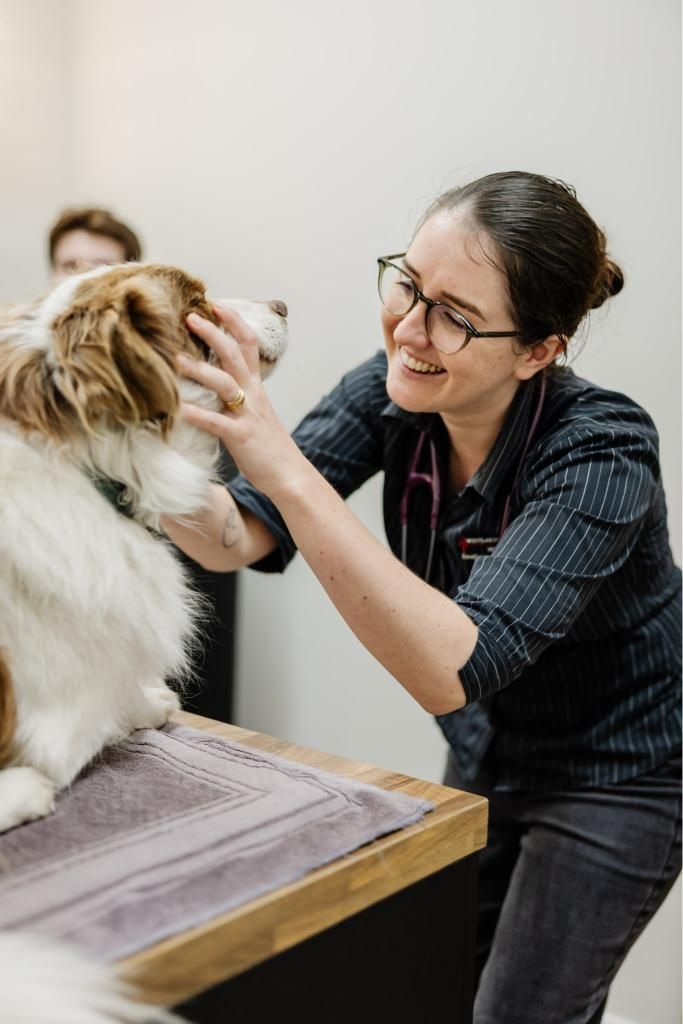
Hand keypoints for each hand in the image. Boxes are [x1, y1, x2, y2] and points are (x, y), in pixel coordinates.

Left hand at [177, 304, 302, 499]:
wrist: (291, 475)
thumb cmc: (267, 446)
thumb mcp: (255, 413)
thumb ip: (236, 396)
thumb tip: (210, 383)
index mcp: (256, 387)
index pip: (248, 344)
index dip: (233, 321)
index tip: (215, 303)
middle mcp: (253, 395)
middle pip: (233, 354)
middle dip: (212, 332)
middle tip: (189, 317)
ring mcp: (247, 414)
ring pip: (223, 383)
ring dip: (198, 368)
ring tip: (173, 359)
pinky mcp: (241, 437)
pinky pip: (216, 422)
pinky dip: (197, 414)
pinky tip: (178, 409)